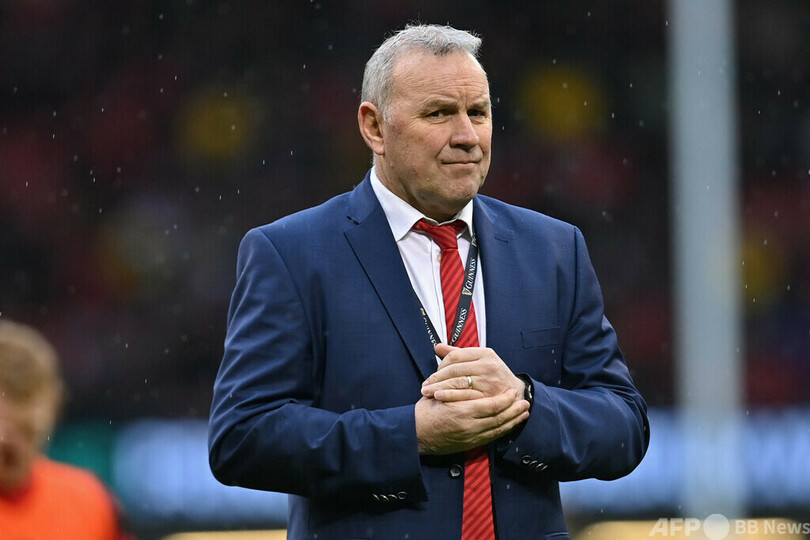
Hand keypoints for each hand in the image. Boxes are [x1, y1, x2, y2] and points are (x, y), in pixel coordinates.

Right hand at [414, 389, 528, 454]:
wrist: (416, 434)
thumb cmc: (426, 412)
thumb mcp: (439, 393)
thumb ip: (456, 383)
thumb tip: (469, 371)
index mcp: (462, 411)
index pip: (492, 406)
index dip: (505, 400)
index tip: (512, 392)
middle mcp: (469, 426)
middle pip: (499, 418)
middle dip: (514, 410)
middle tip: (525, 402)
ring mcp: (471, 437)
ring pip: (498, 429)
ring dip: (513, 421)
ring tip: (523, 413)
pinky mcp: (470, 444)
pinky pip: (492, 438)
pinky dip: (504, 431)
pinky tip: (511, 425)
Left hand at [421, 344, 525, 402]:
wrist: (516, 394)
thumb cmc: (494, 377)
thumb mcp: (480, 361)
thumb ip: (458, 354)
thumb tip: (437, 347)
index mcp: (485, 353)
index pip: (455, 356)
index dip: (440, 366)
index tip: (432, 375)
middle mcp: (488, 365)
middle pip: (454, 370)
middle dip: (436, 379)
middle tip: (425, 386)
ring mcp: (490, 380)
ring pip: (458, 383)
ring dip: (440, 389)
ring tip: (428, 393)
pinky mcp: (490, 396)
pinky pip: (465, 396)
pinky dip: (450, 398)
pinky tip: (440, 400)